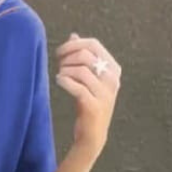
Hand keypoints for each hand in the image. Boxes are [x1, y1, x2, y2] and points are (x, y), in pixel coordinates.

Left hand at [54, 32, 120, 162]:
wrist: (92, 135)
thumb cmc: (88, 104)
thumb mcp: (89, 78)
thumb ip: (83, 57)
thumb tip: (73, 35)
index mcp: (113, 69)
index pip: (94, 45)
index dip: (74, 44)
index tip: (60, 52)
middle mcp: (112, 79)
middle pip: (86, 55)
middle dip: (67, 57)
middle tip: (58, 65)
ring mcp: (104, 93)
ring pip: (80, 70)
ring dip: (65, 70)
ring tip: (59, 75)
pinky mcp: (93, 106)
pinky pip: (77, 87)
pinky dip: (64, 81)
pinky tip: (58, 82)